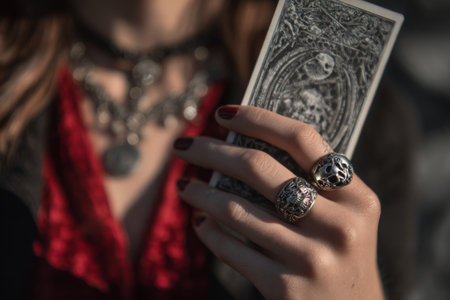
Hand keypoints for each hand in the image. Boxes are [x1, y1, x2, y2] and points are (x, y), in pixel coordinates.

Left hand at [173, 105, 382, 299]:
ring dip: (201, 192)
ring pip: (236, 209)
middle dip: (212, 151)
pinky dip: (209, 230)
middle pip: (260, 168)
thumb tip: (243, 147)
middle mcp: (338, 226)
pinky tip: (201, 221)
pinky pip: (231, 248)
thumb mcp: (344, 216)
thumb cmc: (341, 255)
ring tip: (184, 184)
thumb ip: (311, 183)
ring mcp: (311, 259)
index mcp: (356, 197)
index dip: (258, 119)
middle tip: (185, 146)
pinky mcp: (285, 288)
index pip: (302, 140)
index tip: (224, 114)